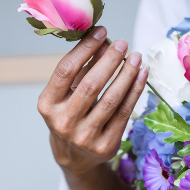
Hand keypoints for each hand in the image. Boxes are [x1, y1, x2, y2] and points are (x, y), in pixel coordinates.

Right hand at [38, 25, 148, 179]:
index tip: (101, 31)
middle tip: (123, 44)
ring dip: (127, 74)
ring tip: (136, 57)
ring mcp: (85, 136)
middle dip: (109, 61)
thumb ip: (82, 68)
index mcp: (48, 105)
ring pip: (111, 99)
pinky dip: (135, 91)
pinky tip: (141, 75)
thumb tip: (102, 41)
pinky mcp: (105, 145)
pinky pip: (124, 112)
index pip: (66, 70)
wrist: (74, 157)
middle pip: (91, 85)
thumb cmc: (70, 116)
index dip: (85, 48)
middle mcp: (63, 122)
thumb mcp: (67, 93)